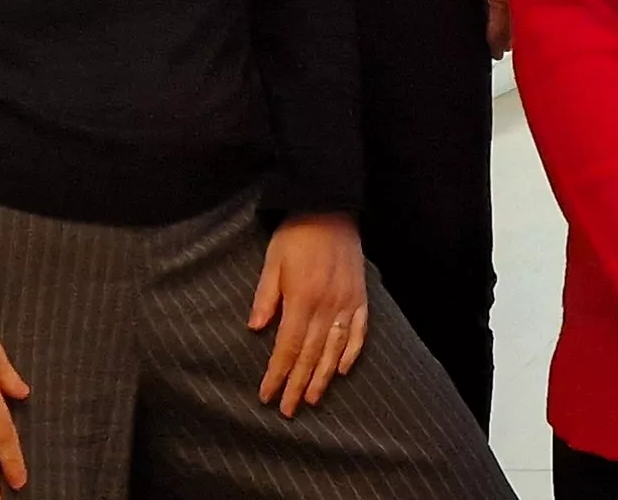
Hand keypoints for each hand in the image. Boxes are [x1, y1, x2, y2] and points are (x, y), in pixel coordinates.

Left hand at [249, 214, 370, 416]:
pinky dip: (352, 353)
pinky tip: (342, 370)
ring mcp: (347, 303)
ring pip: (335, 350)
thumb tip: (256, 329)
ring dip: (322, 377)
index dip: (277, 374)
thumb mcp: (272, 262)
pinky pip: (359, 332)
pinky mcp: (361, 297)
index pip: (288, 347)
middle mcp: (327, 306)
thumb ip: (266, 297)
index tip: (267, 395)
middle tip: (288, 410)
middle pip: (311, 355)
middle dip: (297, 385)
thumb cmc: (296, 235)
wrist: (330, 208)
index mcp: (302, 298)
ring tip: (312, 399)